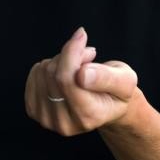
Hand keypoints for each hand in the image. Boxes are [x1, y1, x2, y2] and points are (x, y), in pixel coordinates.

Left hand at [25, 27, 140, 134]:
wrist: (106, 106)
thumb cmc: (117, 90)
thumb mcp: (125, 80)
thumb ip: (107, 77)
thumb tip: (82, 74)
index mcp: (89, 116)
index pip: (67, 79)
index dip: (72, 52)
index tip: (82, 36)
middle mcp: (65, 124)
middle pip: (53, 74)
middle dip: (70, 54)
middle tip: (88, 56)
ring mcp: (47, 120)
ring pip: (42, 71)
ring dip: (60, 61)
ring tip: (78, 68)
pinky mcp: (35, 111)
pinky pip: (34, 75)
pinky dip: (49, 67)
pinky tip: (64, 74)